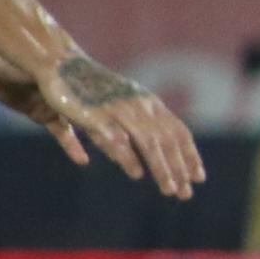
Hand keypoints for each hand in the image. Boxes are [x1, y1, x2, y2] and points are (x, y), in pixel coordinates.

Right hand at [33, 52, 204, 200]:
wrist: (61, 65)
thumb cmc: (91, 90)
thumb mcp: (121, 109)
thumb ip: (133, 133)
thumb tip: (138, 164)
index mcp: (150, 104)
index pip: (178, 132)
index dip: (190, 155)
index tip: (198, 177)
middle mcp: (140, 106)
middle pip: (168, 141)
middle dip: (179, 169)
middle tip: (186, 194)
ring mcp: (120, 110)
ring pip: (149, 143)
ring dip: (161, 168)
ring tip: (169, 190)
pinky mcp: (96, 115)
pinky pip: (117, 139)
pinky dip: (128, 157)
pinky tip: (137, 174)